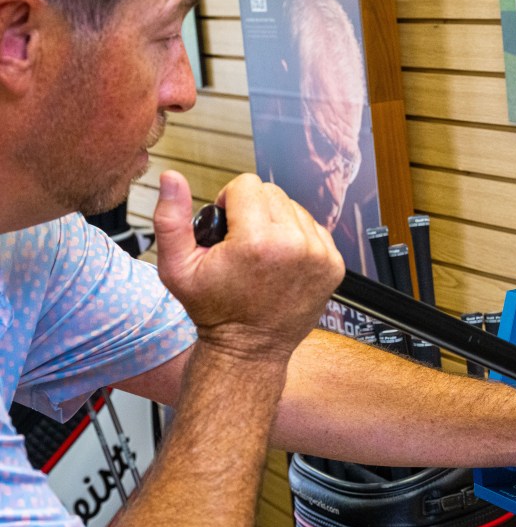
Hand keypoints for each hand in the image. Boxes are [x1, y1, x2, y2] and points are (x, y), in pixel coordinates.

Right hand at [153, 171, 344, 361]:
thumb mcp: (176, 268)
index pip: (247, 184)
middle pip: (272, 193)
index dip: (229, 201)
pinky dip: (297, 237)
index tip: (226, 228)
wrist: (249, 349)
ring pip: (294, 208)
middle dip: (253, 210)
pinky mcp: (334, 265)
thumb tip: (171, 177)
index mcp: (258, 241)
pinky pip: (314, 228)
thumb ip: (170, 218)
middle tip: (241, 243)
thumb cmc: (213, 310)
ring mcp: (320, 256)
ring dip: (277, 222)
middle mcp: (295, 245)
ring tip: (261, 253)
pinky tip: (281, 260)